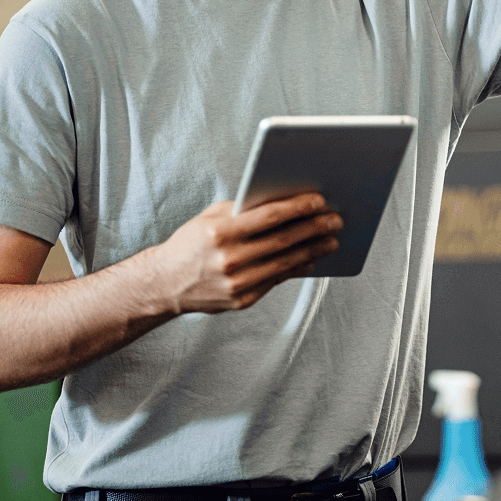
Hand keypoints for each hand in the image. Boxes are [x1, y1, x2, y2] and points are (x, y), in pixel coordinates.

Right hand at [150, 193, 340, 313]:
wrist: (164, 284)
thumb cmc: (191, 243)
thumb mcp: (210, 218)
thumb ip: (243, 210)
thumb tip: (284, 200)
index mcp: (218, 233)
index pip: (267, 216)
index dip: (297, 208)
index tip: (319, 200)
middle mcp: (228, 259)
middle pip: (282, 240)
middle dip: (314, 228)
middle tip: (336, 220)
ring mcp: (235, 283)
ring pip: (284, 263)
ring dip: (313, 250)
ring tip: (331, 239)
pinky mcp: (241, 300)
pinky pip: (276, 281)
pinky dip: (297, 268)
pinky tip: (311, 258)